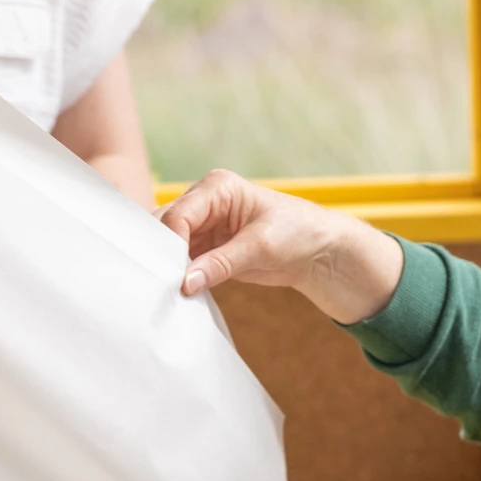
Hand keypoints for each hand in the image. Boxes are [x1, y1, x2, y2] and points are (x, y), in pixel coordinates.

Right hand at [159, 169, 404, 323]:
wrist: (320, 252)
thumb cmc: (299, 233)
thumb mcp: (261, 246)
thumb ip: (221, 263)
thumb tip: (185, 282)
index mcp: (217, 187)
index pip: (180, 213)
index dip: (170, 242)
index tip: (171, 271)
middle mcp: (205, 203)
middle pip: (168, 227)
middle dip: (163, 254)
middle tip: (160, 283)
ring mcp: (205, 227)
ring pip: (171, 247)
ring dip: (170, 268)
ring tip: (167, 291)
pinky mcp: (210, 250)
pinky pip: (185, 263)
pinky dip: (181, 277)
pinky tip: (178, 293)